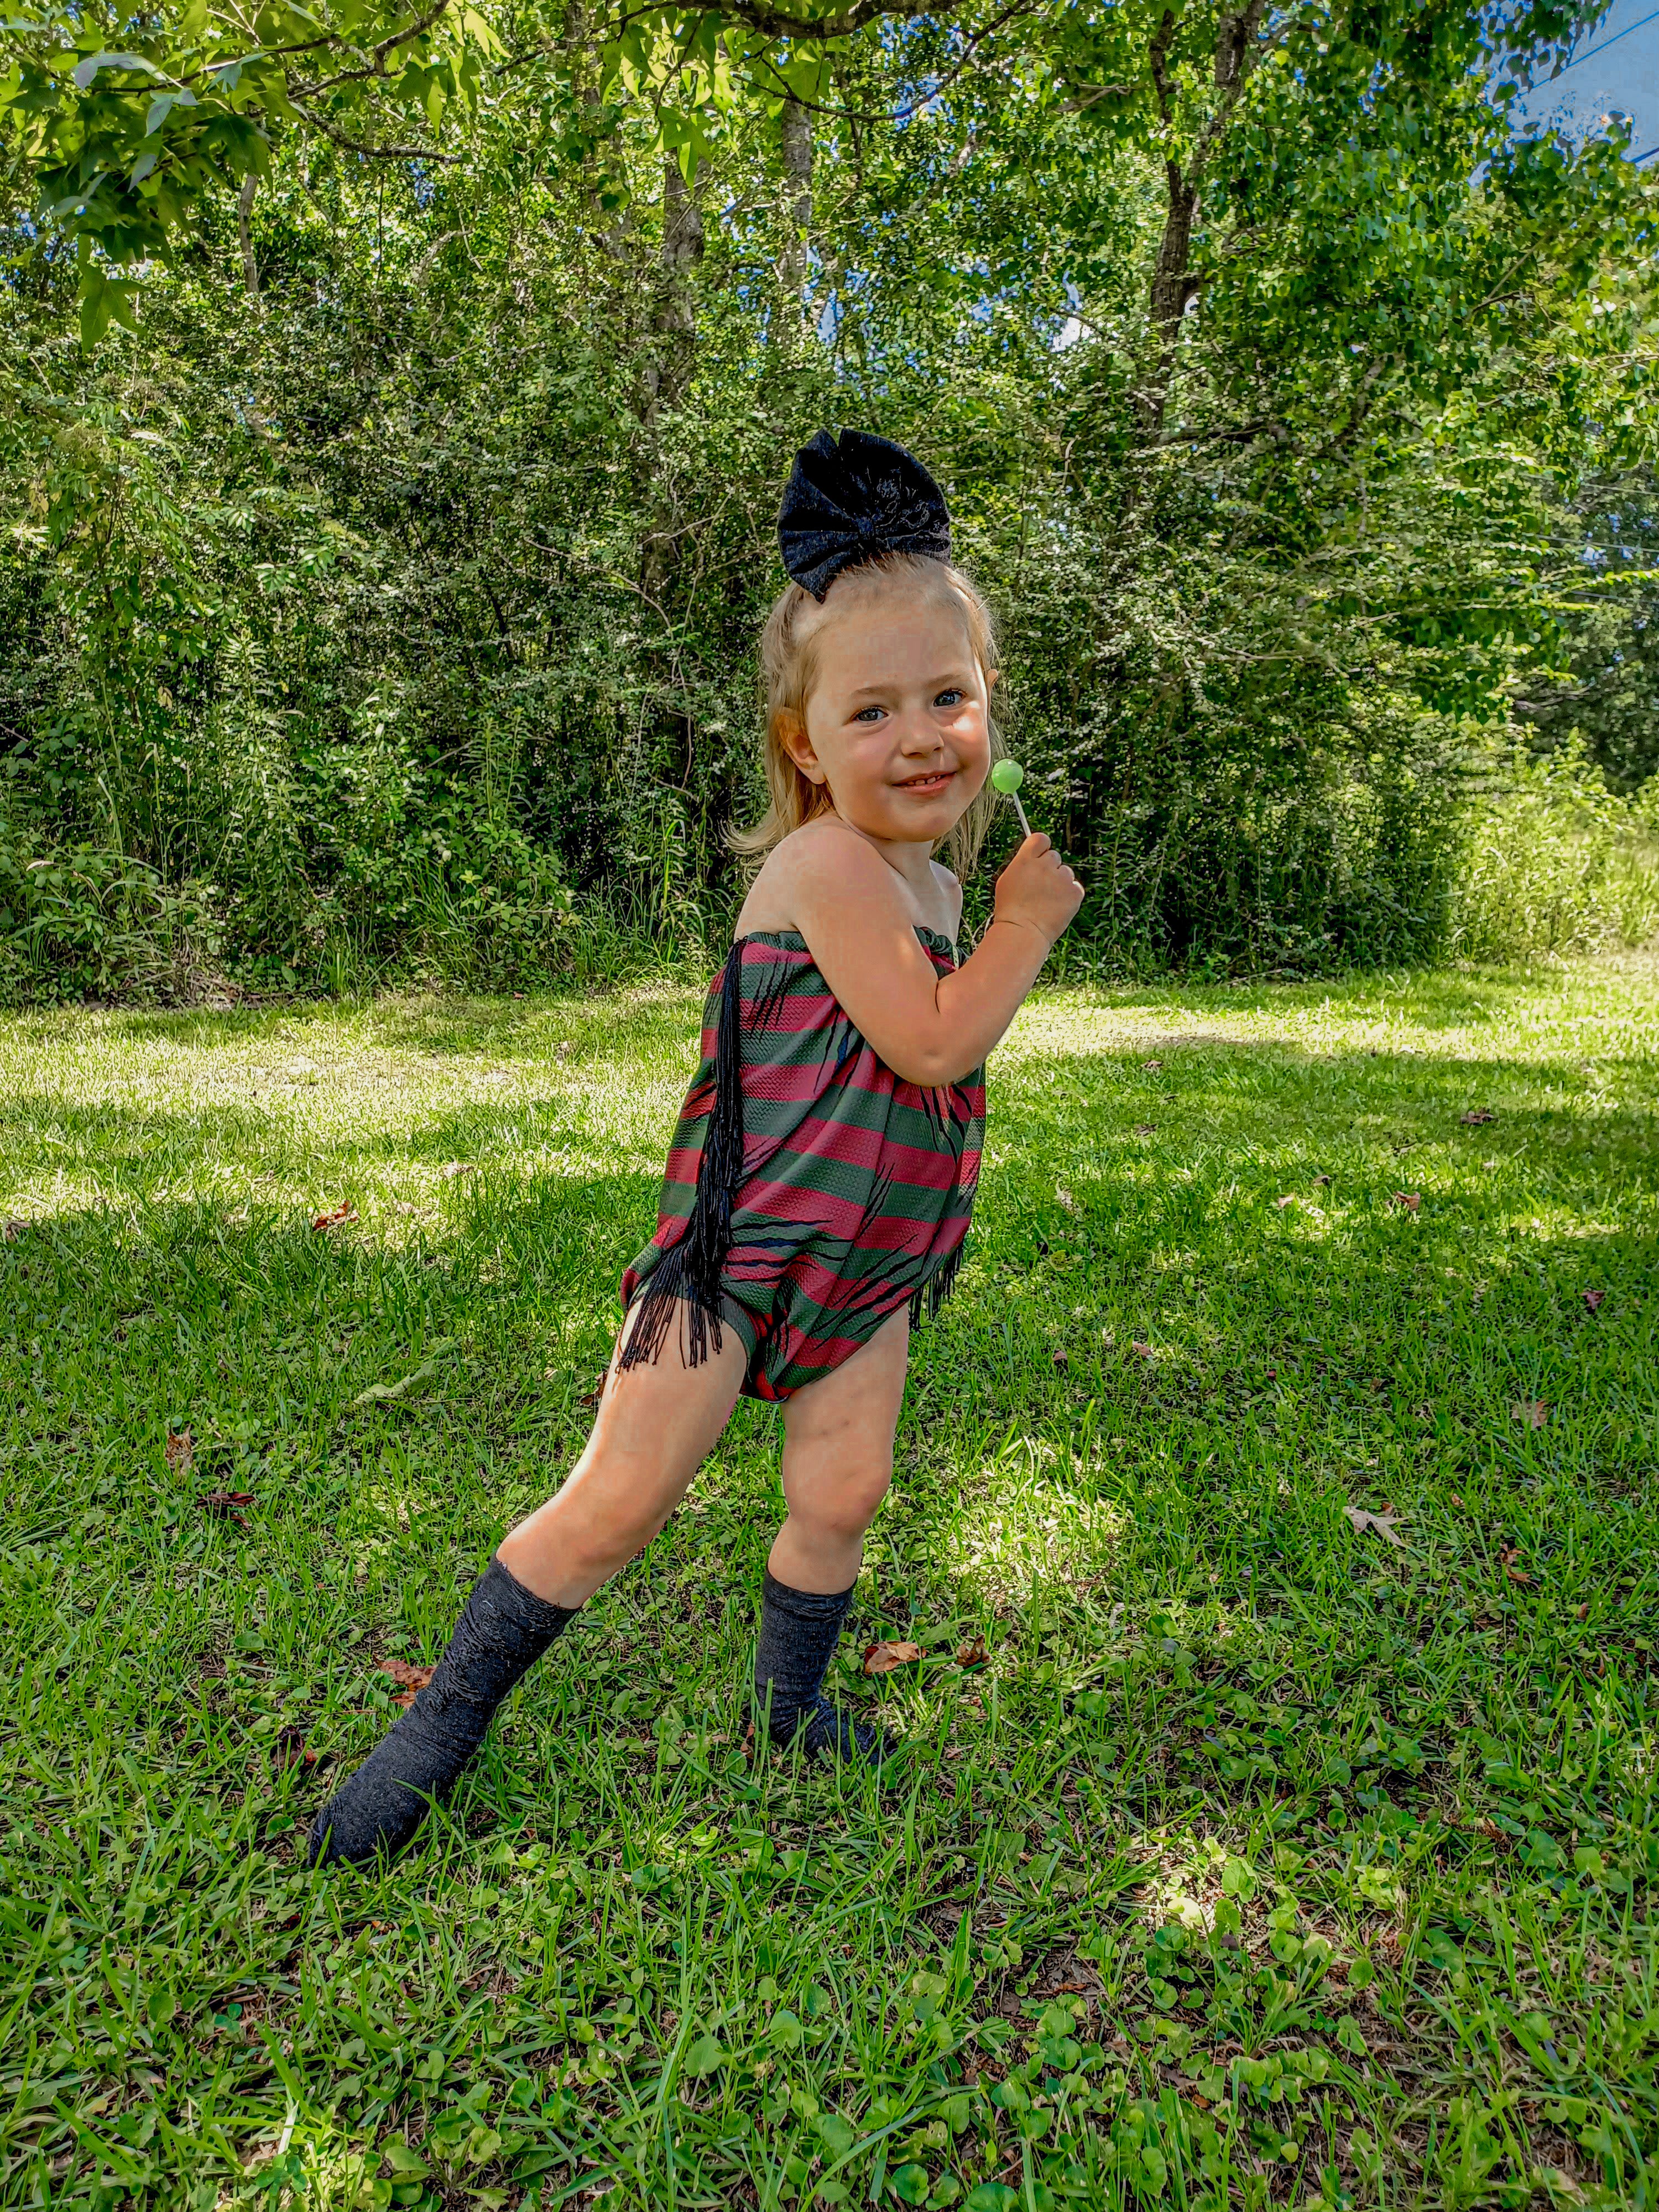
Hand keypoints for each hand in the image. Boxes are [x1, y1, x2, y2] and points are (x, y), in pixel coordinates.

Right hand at [992, 832, 1083, 947]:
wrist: (1022, 932)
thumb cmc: (1011, 910)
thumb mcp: (1007, 881)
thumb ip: (1022, 865)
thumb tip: (1032, 858)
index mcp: (1026, 860)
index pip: (1041, 839)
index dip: (1042, 847)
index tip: (1041, 855)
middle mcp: (1045, 865)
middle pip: (1054, 856)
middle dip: (1050, 869)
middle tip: (1040, 888)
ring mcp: (1062, 878)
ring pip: (1066, 872)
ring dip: (1060, 883)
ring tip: (1047, 901)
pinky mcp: (1075, 892)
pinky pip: (1076, 887)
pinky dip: (1069, 896)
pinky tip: (1057, 907)